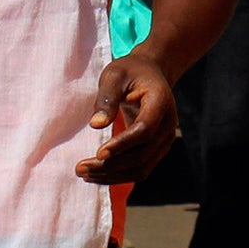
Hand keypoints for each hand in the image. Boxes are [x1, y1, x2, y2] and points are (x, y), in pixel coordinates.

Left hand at [78, 50, 179, 183]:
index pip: (145, 129)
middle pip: (142, 154)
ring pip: (142, 167)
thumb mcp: (114, 75)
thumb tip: (96, 125)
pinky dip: (118, 175)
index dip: (123, 144)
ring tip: (84, 174)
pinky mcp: (157, 149)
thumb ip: (106, 98)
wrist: (150, 73)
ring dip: (113, 175)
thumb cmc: (130, 71)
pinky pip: (140, 168)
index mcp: (161, 102)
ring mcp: (165, 139)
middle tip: (80, 168)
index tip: (98, 153)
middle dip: (111, 165)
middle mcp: (168, 124)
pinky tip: (96, 174)